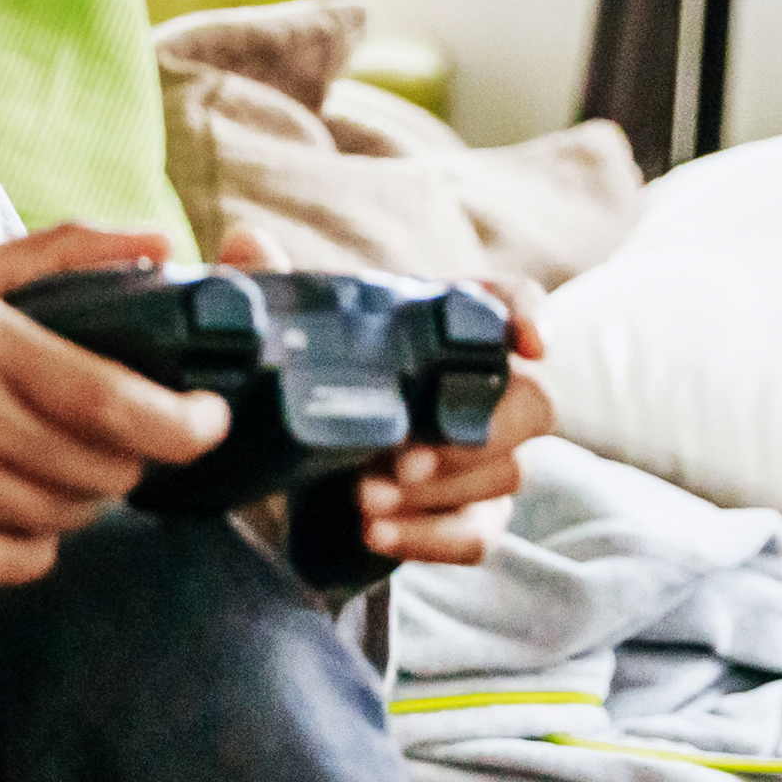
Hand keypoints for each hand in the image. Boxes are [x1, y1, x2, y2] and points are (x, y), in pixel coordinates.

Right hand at [0, 222, 226, 586]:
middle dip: (123, 459)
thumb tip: (164, 246)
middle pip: (101, 468)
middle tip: (103, 440)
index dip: (182, 423)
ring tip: (33, 464)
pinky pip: (21, 562)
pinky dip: (29, 541)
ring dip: (73, 498)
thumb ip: (60, 258)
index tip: (209, 422)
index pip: (112, 398)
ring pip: (65, 517)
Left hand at [208, 222, 558, 566]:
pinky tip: (374, 532)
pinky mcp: (468, 518)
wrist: (295, 478)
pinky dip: (429, 538)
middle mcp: (484, 391)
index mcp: (448, 329)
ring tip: (361, 496)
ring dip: (434, 491)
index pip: (511, 306)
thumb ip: (270, 289)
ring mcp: (484, 460)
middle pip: (534, 404)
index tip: (529, 342)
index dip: (530, 316)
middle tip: (402, 454)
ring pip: (505, 474)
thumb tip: (247, 244)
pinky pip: (478, 535)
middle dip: (478, 432)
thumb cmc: (315, 385)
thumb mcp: (287, 338)